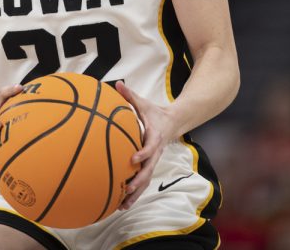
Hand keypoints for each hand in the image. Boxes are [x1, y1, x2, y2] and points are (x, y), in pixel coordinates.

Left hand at [115, 81, 178, 209]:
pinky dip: (134, 193)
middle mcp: (155, 152)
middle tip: (127, 189)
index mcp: (154, 137)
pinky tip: (121, 204)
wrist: (173, 122)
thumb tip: (116, 83)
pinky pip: (143, 181)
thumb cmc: (154, 112)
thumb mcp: (143, 102)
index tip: (133, 160)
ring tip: (122, 206)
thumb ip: (130, 95)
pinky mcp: (150, 166)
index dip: (143, 153)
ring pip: (146, 181)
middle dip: (139, 181)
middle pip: (149, 170)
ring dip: (136, 194)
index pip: (150, 147)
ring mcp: (153, 161)